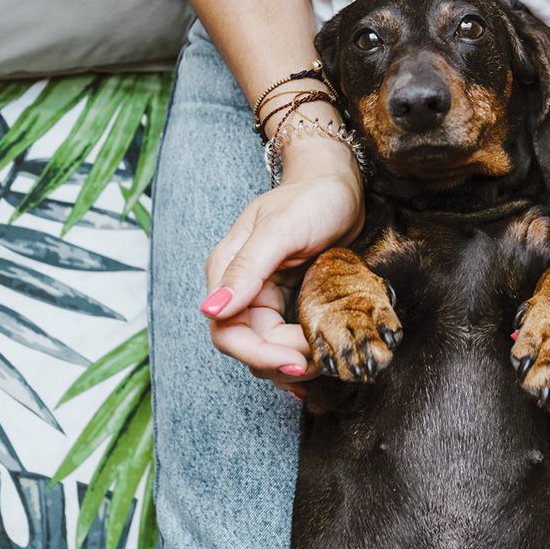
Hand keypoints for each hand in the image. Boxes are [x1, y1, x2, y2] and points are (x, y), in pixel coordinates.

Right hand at [200, 137, 363, 395]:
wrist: (338, 184)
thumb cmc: (312, 197)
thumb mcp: (281, 228)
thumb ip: (247, 267)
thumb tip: (212, 309)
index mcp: (228, 270)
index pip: (227, 331)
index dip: (259, 355)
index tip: (299, 362)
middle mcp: (241, 288)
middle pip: (248, 346)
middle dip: (283, 361)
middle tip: (323, 361)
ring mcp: (264, 297)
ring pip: (268, 348)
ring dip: (294, 362)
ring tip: (328, 359)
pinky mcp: (287, 301)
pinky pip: (286, 339)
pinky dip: (301, 354)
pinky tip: (319, 364)